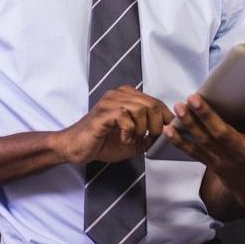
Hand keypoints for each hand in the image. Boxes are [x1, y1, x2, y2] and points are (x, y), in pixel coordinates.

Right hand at [52, 85, 173, 164]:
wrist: (77, 148)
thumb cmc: (101, 142)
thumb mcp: (133, 140)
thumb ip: (149, 136)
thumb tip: (167, 134)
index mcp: (126, 97)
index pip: (155, 101)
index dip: (166, 117)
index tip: (167, 131)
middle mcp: (118, 95)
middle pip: (151, 104)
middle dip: (157, 125)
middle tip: (151, 137)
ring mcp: (110, 102)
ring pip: (141, 108)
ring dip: (142, 128)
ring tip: (135, 138)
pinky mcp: (103, 114)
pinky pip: (125, 117)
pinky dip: (129, 131)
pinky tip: (124, 138)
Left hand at [165, 77, 244, 209]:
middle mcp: (243, 152)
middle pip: (223, 132)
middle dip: (207, 115)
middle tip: (194, 97)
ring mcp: (224, 159)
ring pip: (204, 140)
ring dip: (190, 124)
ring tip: (179, 106)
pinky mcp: (211, 163)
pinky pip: (193, 152)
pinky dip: (179, 141)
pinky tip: (167, 128)